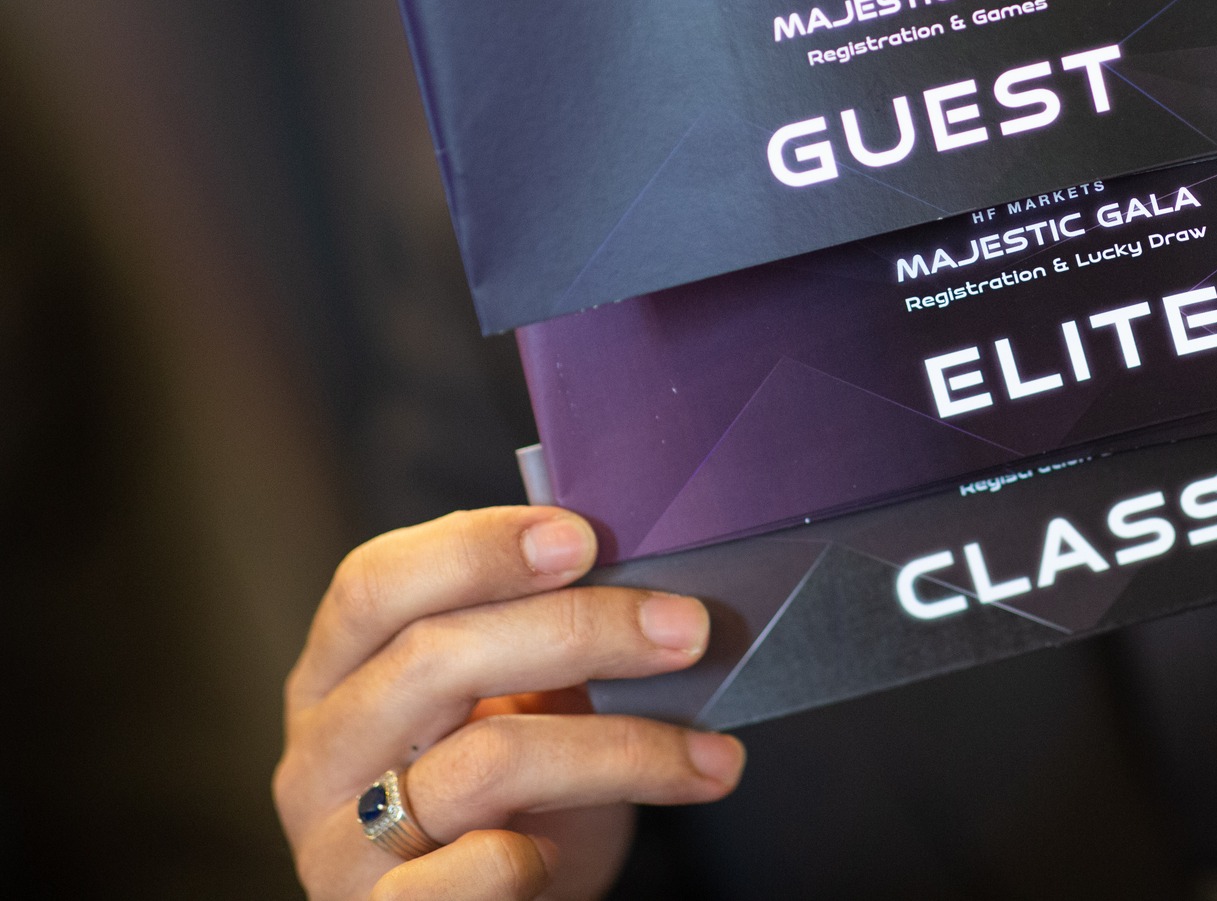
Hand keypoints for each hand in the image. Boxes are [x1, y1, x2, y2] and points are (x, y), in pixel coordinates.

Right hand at [275, 507, 743, 900]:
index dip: (477, 549)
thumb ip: (536, 641)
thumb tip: (647, 588)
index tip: (584, 537)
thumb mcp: (508, 704)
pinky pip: (481, 869)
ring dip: (622, 746)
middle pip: (436, 656)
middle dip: (580, 629)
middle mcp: (319, 754)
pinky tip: (578, 846)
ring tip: (710, 754)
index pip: (375, 584)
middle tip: (687, 629)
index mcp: (335, 674)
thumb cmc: (507, 798)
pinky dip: (541, 850)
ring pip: (488, 760)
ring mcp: (339, 844)